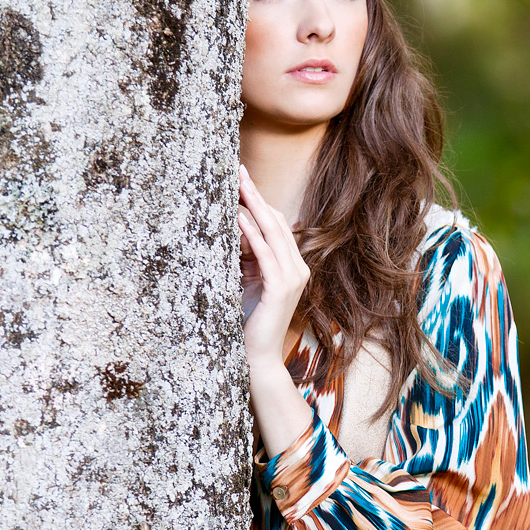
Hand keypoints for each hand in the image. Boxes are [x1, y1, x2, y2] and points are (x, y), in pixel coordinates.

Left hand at [239, 165, 315, 453]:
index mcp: (291, 267)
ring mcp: (293, 277)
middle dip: (256, 195)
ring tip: (237, 184)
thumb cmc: (247, 324)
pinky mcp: (282, 287)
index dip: (260, 202)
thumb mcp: (246, 284)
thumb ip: (245, 260)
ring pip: (273, 232)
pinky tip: (238, 216)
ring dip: (253, 205)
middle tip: (237, 170)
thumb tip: (231, 232)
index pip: (277, 225)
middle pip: (276, 221)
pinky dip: (251, 232)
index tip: (241, 180)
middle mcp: (298, 268)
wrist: (256, 359)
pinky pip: (265, 252)